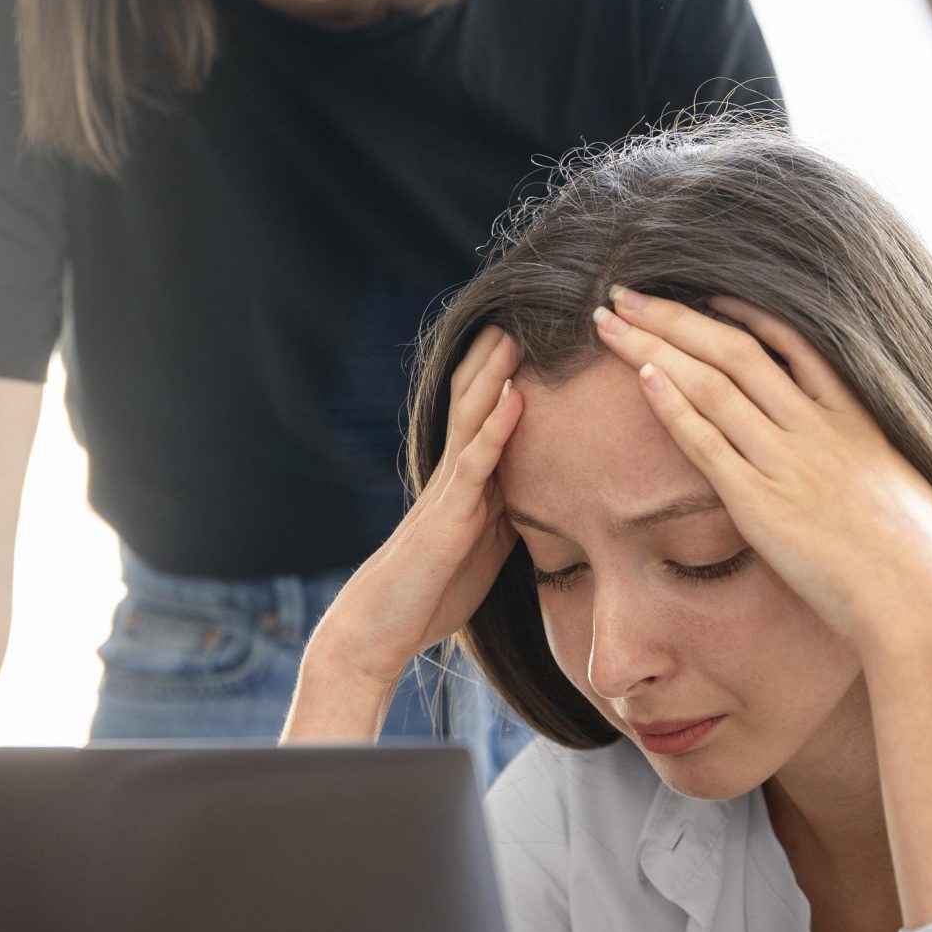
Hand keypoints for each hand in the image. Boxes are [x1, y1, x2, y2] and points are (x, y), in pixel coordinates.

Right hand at [284, 328, 522, 738]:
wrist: (382, 628)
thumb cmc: (431, 594)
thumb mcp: (485, 549)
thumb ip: (509, 517)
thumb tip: (550, 501)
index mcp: (468, 481)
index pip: (488, 412)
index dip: (506, 372)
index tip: (535, 333)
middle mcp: (455, 474)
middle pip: (477, 399)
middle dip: (499, 355)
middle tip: (526, 304)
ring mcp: (449, 490)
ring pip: (474, 417)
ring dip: (497, 372)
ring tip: (518, 330)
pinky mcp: (448, 515)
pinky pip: (475, 463)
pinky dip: (498, 428)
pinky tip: (516, 397)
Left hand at [598, 288, 931, 924]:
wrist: (919, 602)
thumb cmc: (924, 559)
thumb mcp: (910, 481)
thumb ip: (877, 455)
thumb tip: (876, 457)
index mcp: (855, 417)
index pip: (791, 342)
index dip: (741, 313)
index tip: (703, 296)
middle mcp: (816, 428)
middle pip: (734, 350)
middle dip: (674, 317)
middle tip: (625, 294)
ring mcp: (786, 461)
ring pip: (711, 384)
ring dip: (655, 346)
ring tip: (610, 322)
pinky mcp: (760, 502)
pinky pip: (707, 442)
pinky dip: (672, 405)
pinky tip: (640, 375)